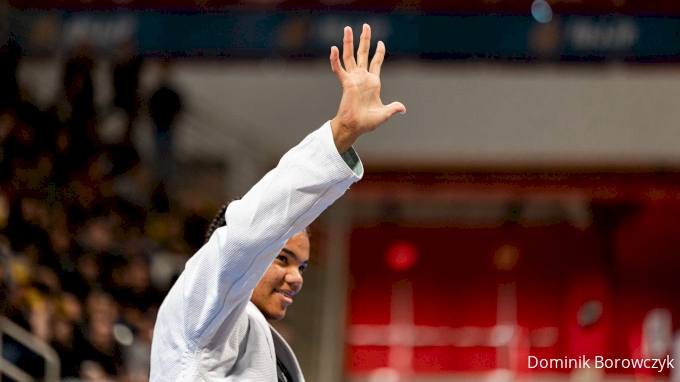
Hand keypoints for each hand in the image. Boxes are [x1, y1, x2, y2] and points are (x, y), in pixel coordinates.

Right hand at [330, 24, 405, 152]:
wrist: (355, 127)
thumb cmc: (367, 122)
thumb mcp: (384, 113)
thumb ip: (393, 108)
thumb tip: (403, 109)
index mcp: (373, 83)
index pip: (376, 62)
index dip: (379, 52)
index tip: (380, 42)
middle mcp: (362, 78)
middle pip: (363, 54)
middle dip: (365, 40)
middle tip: (366, 26)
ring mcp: (353, 79)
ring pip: (350, 56)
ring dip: (348, 42)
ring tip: (348, 28)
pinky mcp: (346, 83)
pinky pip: (338, 69)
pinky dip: (335, 59)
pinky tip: (334, 48)